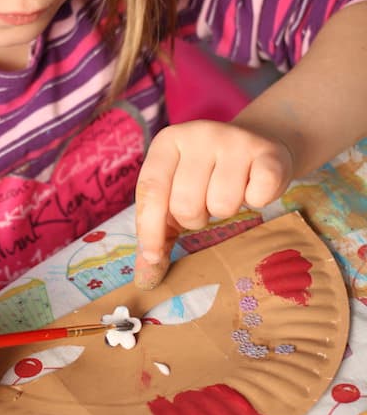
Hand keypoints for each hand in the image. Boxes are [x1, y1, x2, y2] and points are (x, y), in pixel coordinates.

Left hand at [134, 120, 293, 288]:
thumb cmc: (207, 177)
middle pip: (186, 204)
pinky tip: (254, 188)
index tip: (153, 258)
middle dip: (195, 219)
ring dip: (225, 211)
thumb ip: (158, 235)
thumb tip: (147, 280)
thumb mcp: (175, 196)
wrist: (258, 145)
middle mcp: (198, 134)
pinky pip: (258, 197)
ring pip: (222, 204)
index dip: (150, 230)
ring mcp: (234, 140)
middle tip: (205, 206)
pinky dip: (257, 203)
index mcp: (167, 142)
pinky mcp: (268, 153)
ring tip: (229, 194)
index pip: (151, 191)